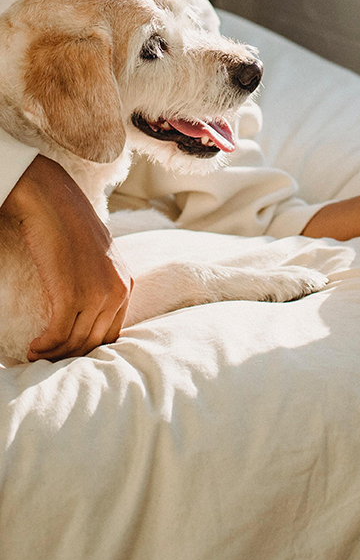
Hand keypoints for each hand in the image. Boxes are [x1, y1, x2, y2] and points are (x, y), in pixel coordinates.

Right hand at [1, 155, 132, 360]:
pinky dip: (44, 346)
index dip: (89, 348)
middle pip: (94, 342)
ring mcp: (96, 295)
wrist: (53, 201)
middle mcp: (117, 292)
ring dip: (53, 354)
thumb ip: (101, 281)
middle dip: (70, 355)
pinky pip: (58, 336)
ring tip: (36, 354)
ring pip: (75, 343)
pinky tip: (33, 346)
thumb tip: (87, 312)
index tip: (69, 351)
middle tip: (49, 358)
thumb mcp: (99, 256)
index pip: (112, 333)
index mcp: (127, 284)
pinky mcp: (71, 296)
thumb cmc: (71, 225)